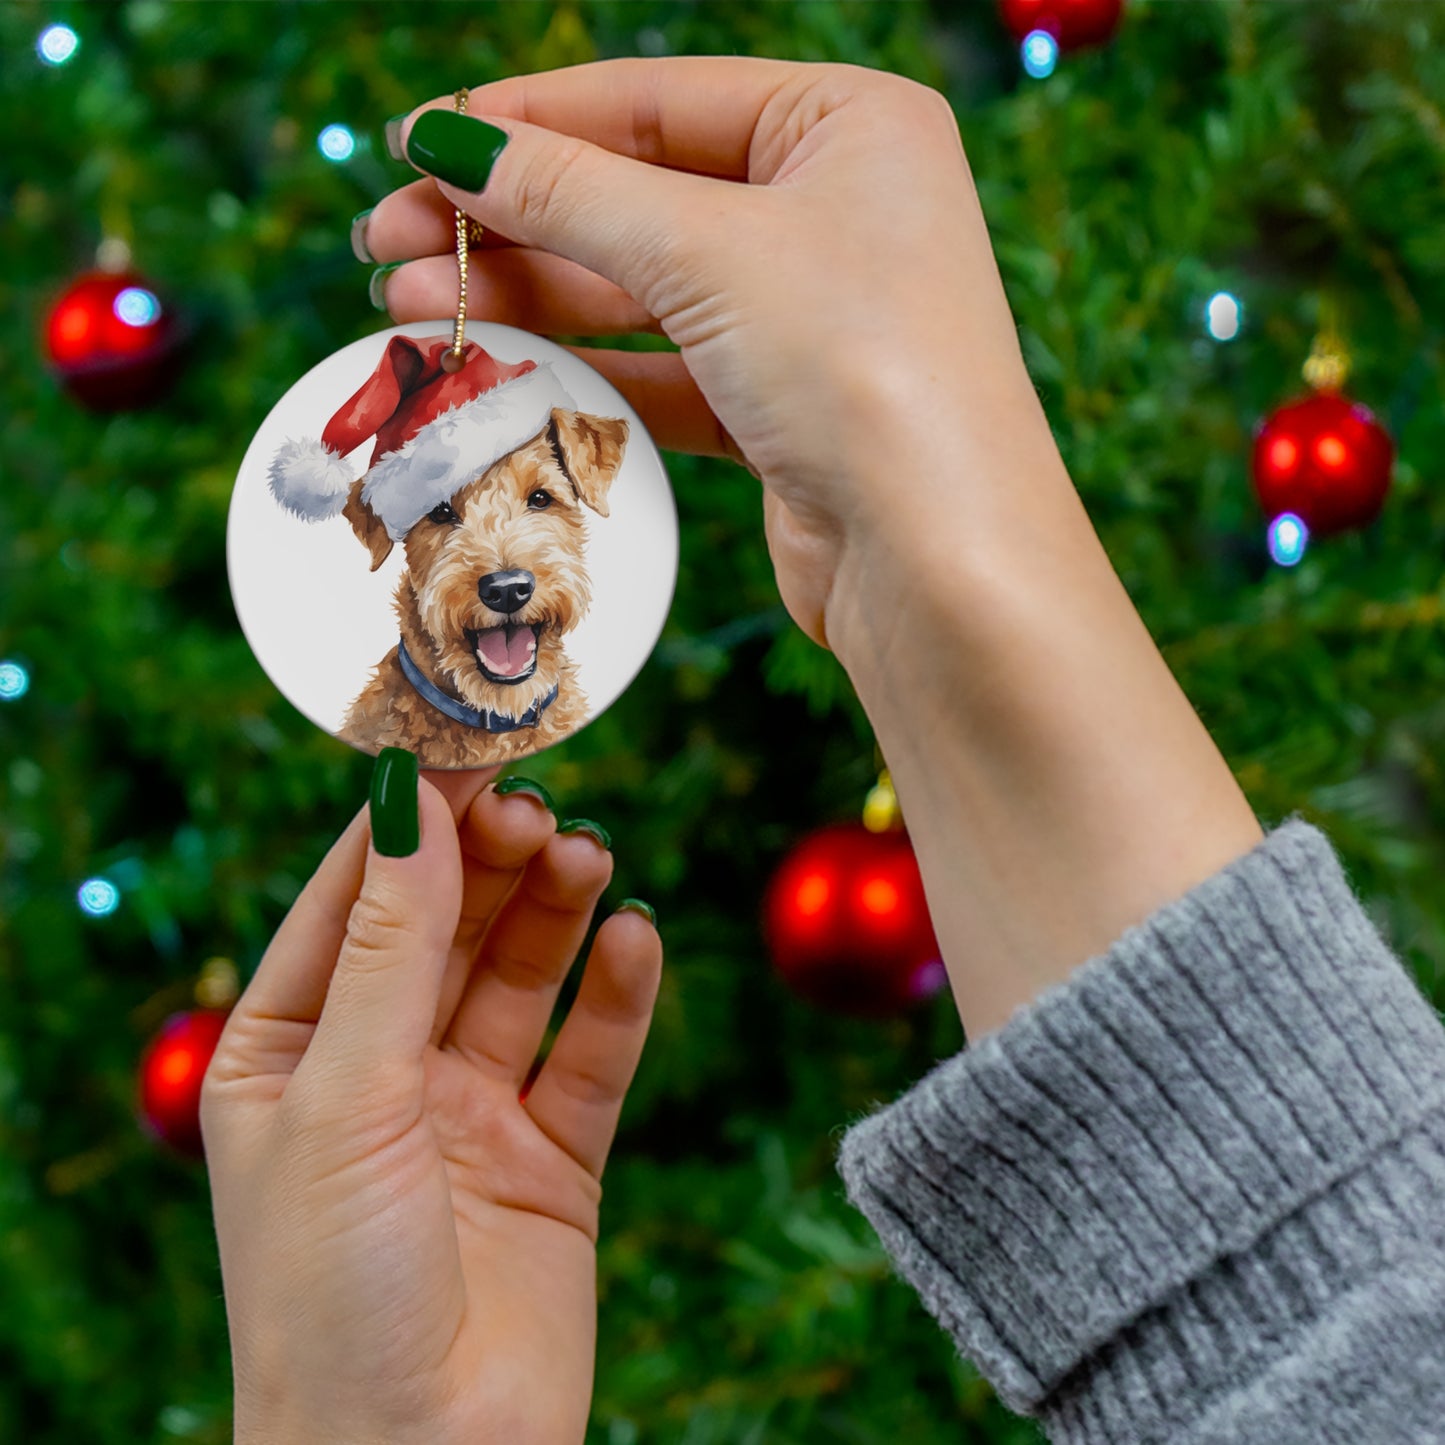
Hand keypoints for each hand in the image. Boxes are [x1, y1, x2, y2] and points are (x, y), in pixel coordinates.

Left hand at [201, 769, 661, 1444]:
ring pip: (521, 978)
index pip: (352, 901)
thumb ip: (391, 947)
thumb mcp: (346, 1095)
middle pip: (447, 928)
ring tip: (589, 858)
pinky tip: (635, 941)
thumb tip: (410, 802)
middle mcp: (379, 1072)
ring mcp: (469, 1113)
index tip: (464, 747)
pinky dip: (616, 995)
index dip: (409, 823)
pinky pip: (590, 1055)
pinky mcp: (552, 1159)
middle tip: (539, 807)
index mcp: (289, 1053)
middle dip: (490, 863)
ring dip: (555, 912)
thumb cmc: (331, 1293)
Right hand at [362, 56, 1053, 651]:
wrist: (938, 560)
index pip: (656, 100)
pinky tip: (495, 366)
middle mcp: (834, 210)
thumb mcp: (707, 251)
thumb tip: (450, 141)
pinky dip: (582, 369)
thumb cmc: (860, 368)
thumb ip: (571, 192)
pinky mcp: (782, 407)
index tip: (416, 142)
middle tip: (386, 240)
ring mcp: (809, 314)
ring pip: (640, 288)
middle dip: (508, 219)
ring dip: (526, 296)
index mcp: (848, 125)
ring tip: (408, 305)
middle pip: (637, 194)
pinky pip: (662, 369)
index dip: (527, 120)